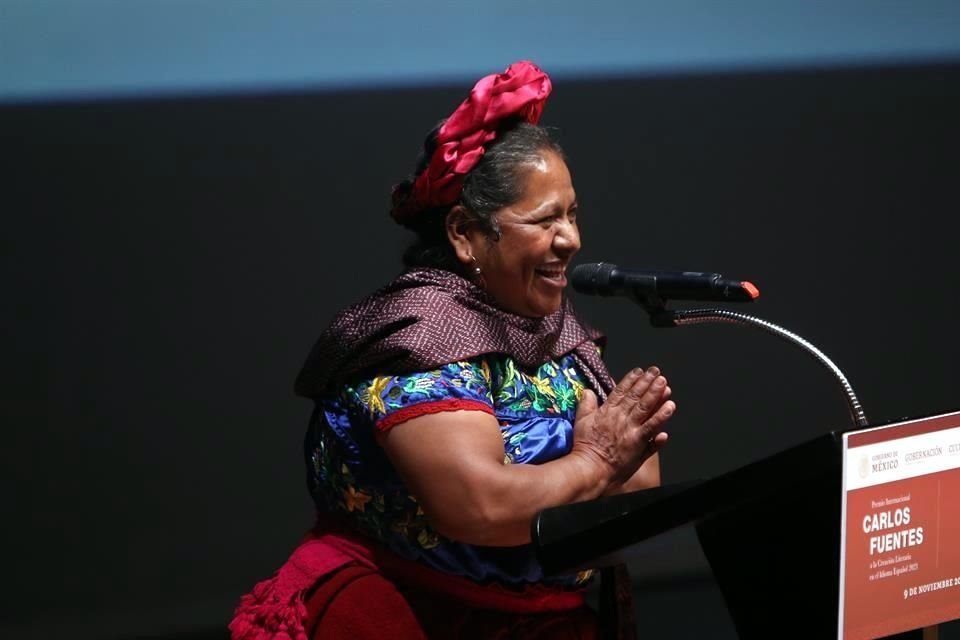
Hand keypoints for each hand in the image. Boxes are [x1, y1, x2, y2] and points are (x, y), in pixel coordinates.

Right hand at [570, 366, 674, 485]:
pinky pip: (652, 428)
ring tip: (665, 385)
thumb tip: (588, 391)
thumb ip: (586, 404)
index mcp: (607, 411)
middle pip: (636, 396)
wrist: (590, 468)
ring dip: (656, 395)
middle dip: (647, 382)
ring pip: (646, 409)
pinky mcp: (638, 443)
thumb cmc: (585, 447)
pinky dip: (661, 418)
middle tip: (657, 372)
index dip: (631, 380)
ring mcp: (630, 430)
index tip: (640, 371)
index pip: (621, 391)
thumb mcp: (580, 421)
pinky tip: (669, 408)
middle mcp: (620, 418)